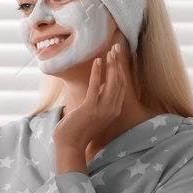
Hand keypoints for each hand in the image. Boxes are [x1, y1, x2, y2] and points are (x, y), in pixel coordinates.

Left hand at [53, 42, 129, 172]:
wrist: (70, 144)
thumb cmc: (79, 129)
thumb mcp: (94, 113)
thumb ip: (99, 100)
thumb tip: (99, 85)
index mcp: (114, 110)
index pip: (121, 86)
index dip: (120, 70)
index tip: (117, 56)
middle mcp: (112, 109)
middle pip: (119, 81)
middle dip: (118, 63)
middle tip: (116, 47)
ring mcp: (102, 110)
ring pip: (111, 83)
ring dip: (111, 65)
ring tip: (110, 51)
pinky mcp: (90, 109)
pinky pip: (95, 87)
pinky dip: (96, 73)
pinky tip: (97, 61)